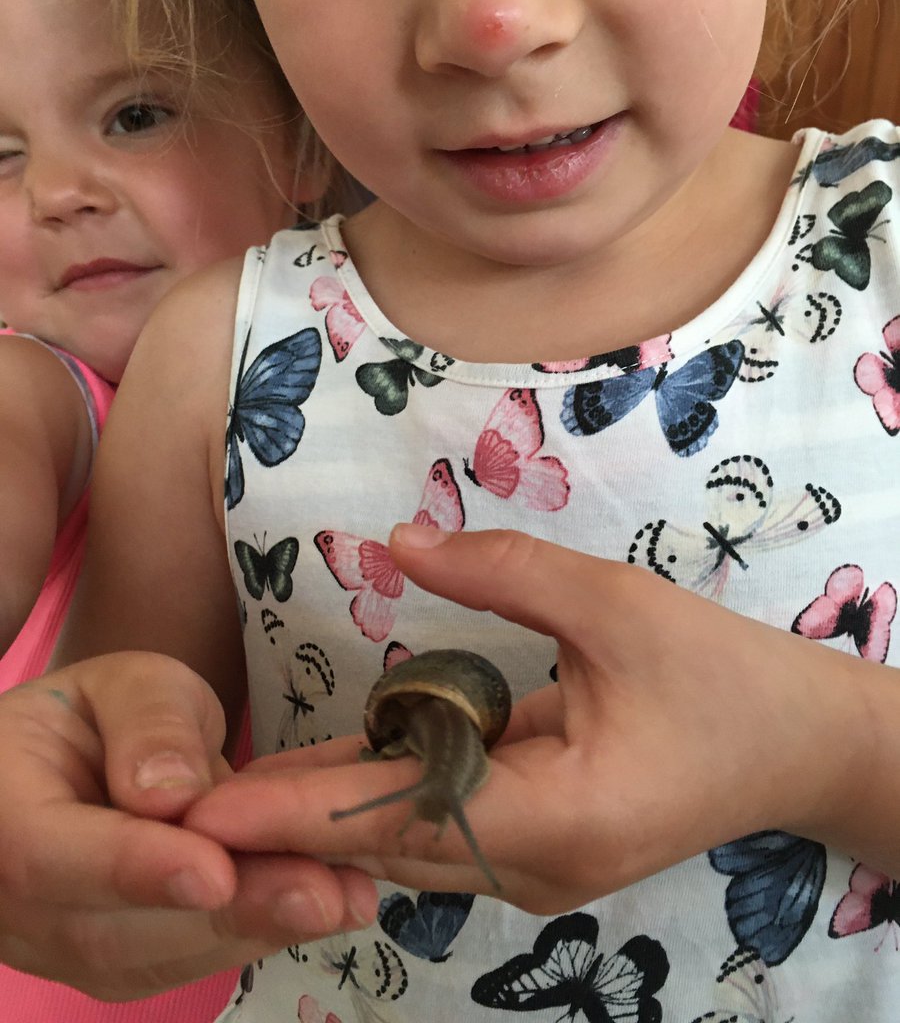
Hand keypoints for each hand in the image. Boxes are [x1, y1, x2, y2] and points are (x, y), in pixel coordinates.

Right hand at [0, 652, 375, 999]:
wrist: (69, 767)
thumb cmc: (94, 714)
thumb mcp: (123, 682)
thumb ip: (148, 724)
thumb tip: (171, 793)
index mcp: (2, 811)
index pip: (51, 856)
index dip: (134, 868)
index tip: (213, 870)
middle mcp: (16, 904)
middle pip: (111, 929)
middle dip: (228, 913)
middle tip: (322, 894)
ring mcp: (60, 947)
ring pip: (153, 959)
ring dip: (255, 932)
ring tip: (344, 899)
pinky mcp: (115, 966)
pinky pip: (180, 963)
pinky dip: (254, 935)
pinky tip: (324, 905)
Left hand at [184, 526, 869, 913]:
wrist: (799, 748)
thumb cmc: (721, 677)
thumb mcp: (617, 607)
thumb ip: (505, 573)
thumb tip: (400, 541)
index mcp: (557, 818)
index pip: (398, 815)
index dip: (298, 809)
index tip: (205, 809)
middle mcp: (534, 865)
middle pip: (386, 843)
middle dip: (286, 823)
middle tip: (182, 801)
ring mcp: (537, 868)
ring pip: (408, 841)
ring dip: (325, 813)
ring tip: (226, 792)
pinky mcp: (541, 846)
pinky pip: (442, 825)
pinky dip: (381, 799)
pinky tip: (320, 776)